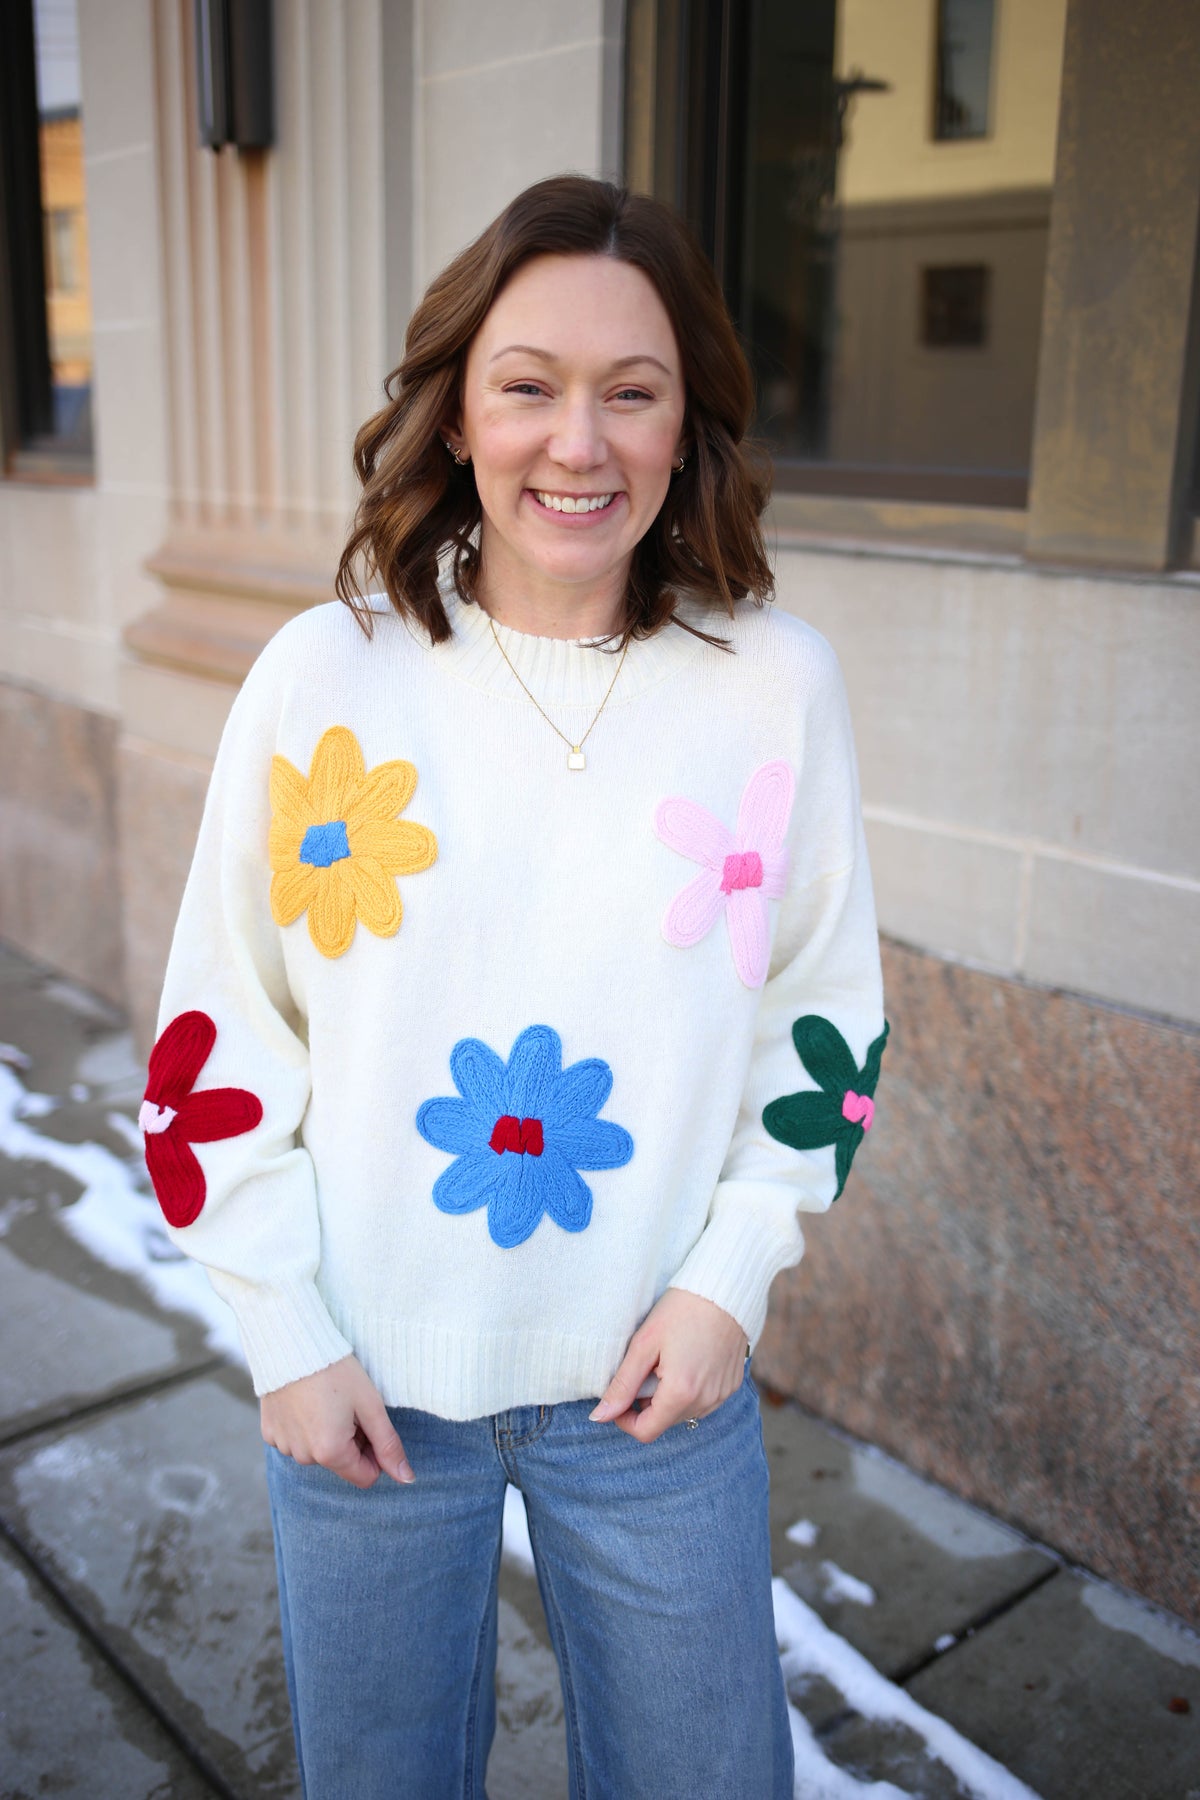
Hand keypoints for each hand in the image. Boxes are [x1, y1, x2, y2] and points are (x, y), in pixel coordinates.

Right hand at [260, 1354, 414, 1488]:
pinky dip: (304, 1426)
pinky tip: (304, 1401)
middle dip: (350, 1441)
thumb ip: (388, 1445)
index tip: (369, 1423)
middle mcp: (304, 1457)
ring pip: (317, 1452)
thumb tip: (407, 1478)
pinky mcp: (269, 1433)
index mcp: (331, 1453)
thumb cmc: (336, 1370)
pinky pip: (295, 1440)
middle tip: (346, 1405)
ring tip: (324, 1400)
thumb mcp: (370, 1405)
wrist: (291, 1342)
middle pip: (341, 1463)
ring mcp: (284, 1446)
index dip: (375, 1452)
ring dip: (326, 1433)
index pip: (366, 1476)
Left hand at [588, 1288, 749, 1442]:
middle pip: (665, 1421)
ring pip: (684, 1412)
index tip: (621, 1394)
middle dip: (648, 1402)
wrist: (724, 1289)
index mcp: (680, 1393)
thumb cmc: (681, 1310)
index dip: (625, 1419)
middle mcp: (705, 1402)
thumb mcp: (644, 1344)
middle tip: (646, 1365)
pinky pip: (703, 1401)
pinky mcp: (731, 1386)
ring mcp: (721, 1395)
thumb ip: (622, 1385)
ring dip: (669, 1397)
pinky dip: (690, 1390)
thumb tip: (599, 1416)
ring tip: (668, 1360)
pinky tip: (688, 1360)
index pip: (646, 1432)